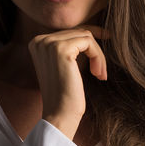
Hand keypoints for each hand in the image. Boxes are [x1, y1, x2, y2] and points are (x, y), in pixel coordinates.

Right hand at [28, 26, 107, 141]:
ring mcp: (49, 44)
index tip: (106, 40)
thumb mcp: (67, 65)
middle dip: (95, 51)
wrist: (60, 115)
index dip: (90, 39)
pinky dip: (98, 57)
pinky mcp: (61, 49)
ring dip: (98, 55)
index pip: (69, 32)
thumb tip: (93, 30)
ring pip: (86, 36)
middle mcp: (40, 40)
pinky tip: (98, 74)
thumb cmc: (65, 94)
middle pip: (78, 32)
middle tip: (100, 73)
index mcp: (37, 43)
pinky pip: (89, 42)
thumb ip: (72, 47)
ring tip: (100, 74)